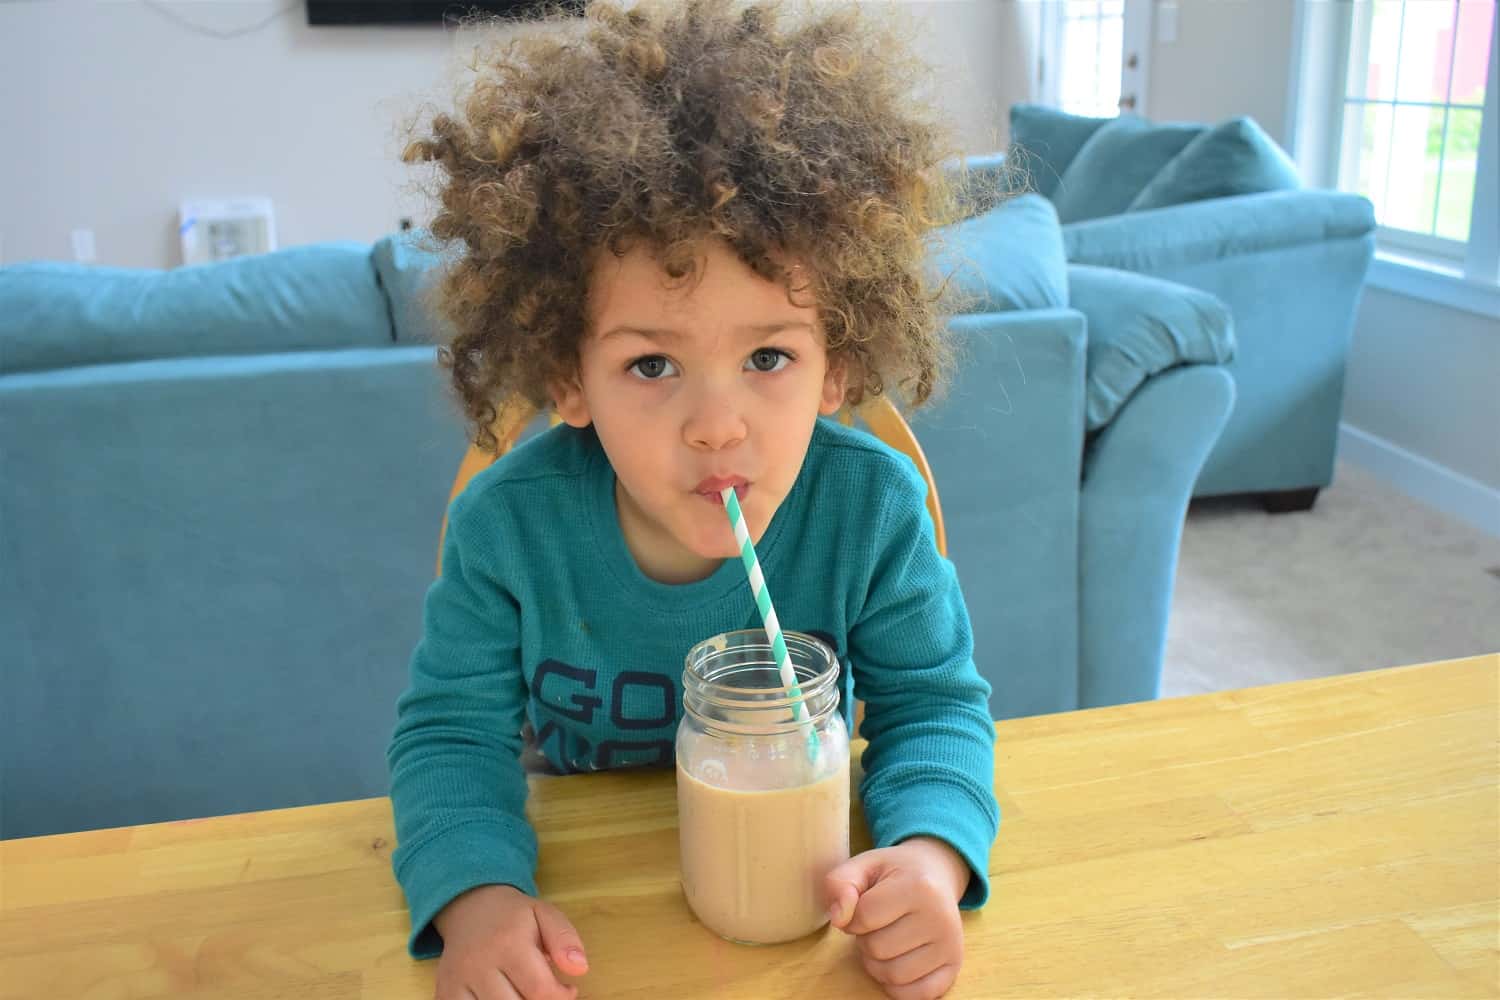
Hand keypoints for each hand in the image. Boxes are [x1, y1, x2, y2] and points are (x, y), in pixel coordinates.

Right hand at [431, 883, 587, 999]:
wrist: (469, 907)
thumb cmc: (513, 916)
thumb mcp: (545, 914)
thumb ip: (566, 939)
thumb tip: (579, 968)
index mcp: (508, 943)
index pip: (540, 990)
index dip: (561, 998)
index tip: (567, 990)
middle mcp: (479, 964)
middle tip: (543, 991)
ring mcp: (458, 980)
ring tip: (523, 993)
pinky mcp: (445, 992)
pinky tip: (501, 997)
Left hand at [825, 837, 969, 999]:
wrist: (937, 874)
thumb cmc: (895, 872)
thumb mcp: (864, 865)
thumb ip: (839, 884)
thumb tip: (839, 919)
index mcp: (918, 886)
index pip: (864, 917)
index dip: (852, 916)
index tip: (861, 906)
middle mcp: (940, 917)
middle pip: (877, 949)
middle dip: (866, 939)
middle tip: (877, 924)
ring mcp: (950, 945)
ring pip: (893, 975)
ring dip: (877, 964)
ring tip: (885, 941)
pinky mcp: (954, 966)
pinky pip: (917, 995)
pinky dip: (898, 986)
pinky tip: (897, 962)